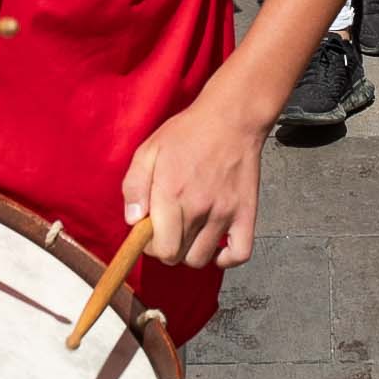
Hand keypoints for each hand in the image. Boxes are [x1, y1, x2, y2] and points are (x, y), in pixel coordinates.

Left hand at [121, 92, 264, 270]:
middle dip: (167, 249)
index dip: (151, 246)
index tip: (151, 232)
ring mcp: (224, 214)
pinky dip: (226, 259)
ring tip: (188, 233)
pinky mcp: (245, 214)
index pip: (160, 249)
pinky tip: (215, 247)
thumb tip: (133, 220)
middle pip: (178, 257)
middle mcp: (199, 209)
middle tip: (167, 230)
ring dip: (191, 252)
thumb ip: (134, 186)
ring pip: (202, 259)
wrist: (231, 119)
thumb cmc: (188, 133)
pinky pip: (240, 254)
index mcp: (172, 195)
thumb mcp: (149, 150)